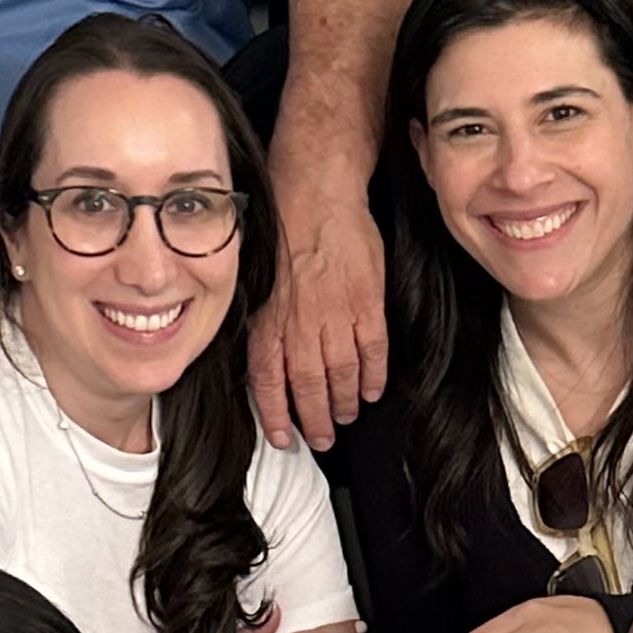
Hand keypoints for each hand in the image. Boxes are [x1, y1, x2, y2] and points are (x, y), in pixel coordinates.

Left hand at [249, 180, 387, 450]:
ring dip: (345, 402)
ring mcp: (335, 315)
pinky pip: (372, 351)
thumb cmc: (283, 229)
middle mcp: (300, 325)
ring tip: (347, 416)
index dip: (276, 415)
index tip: (284, 437)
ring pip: (341, 375)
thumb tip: (265, 356)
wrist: (315, 193)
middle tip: (324, 439)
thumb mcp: (259, 279)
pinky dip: (373, 375)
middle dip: (316, 420)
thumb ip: (264, 320)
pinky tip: (373, 389)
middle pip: (308, 387)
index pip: (268, 382)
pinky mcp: (365, 303)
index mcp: (269, 320)